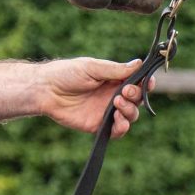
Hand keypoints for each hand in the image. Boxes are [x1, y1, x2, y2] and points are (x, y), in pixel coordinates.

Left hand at [31, 56, 149, 135]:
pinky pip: (118, 131)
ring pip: (131, 115)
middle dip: (137, 96)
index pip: (138, 83)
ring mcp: (107, 111)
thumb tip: (139, 64)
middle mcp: (114, 96)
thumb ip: (116, 69)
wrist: (45, 90)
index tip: (149, 83)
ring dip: (130, 111)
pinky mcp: (99, 125)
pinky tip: (117, 120)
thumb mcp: (92, 67)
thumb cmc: (65, 74)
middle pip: (138, 100)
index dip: (147, 84)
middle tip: (125, 92)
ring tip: (116, 104)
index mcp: (114, 80)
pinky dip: (123, 127)